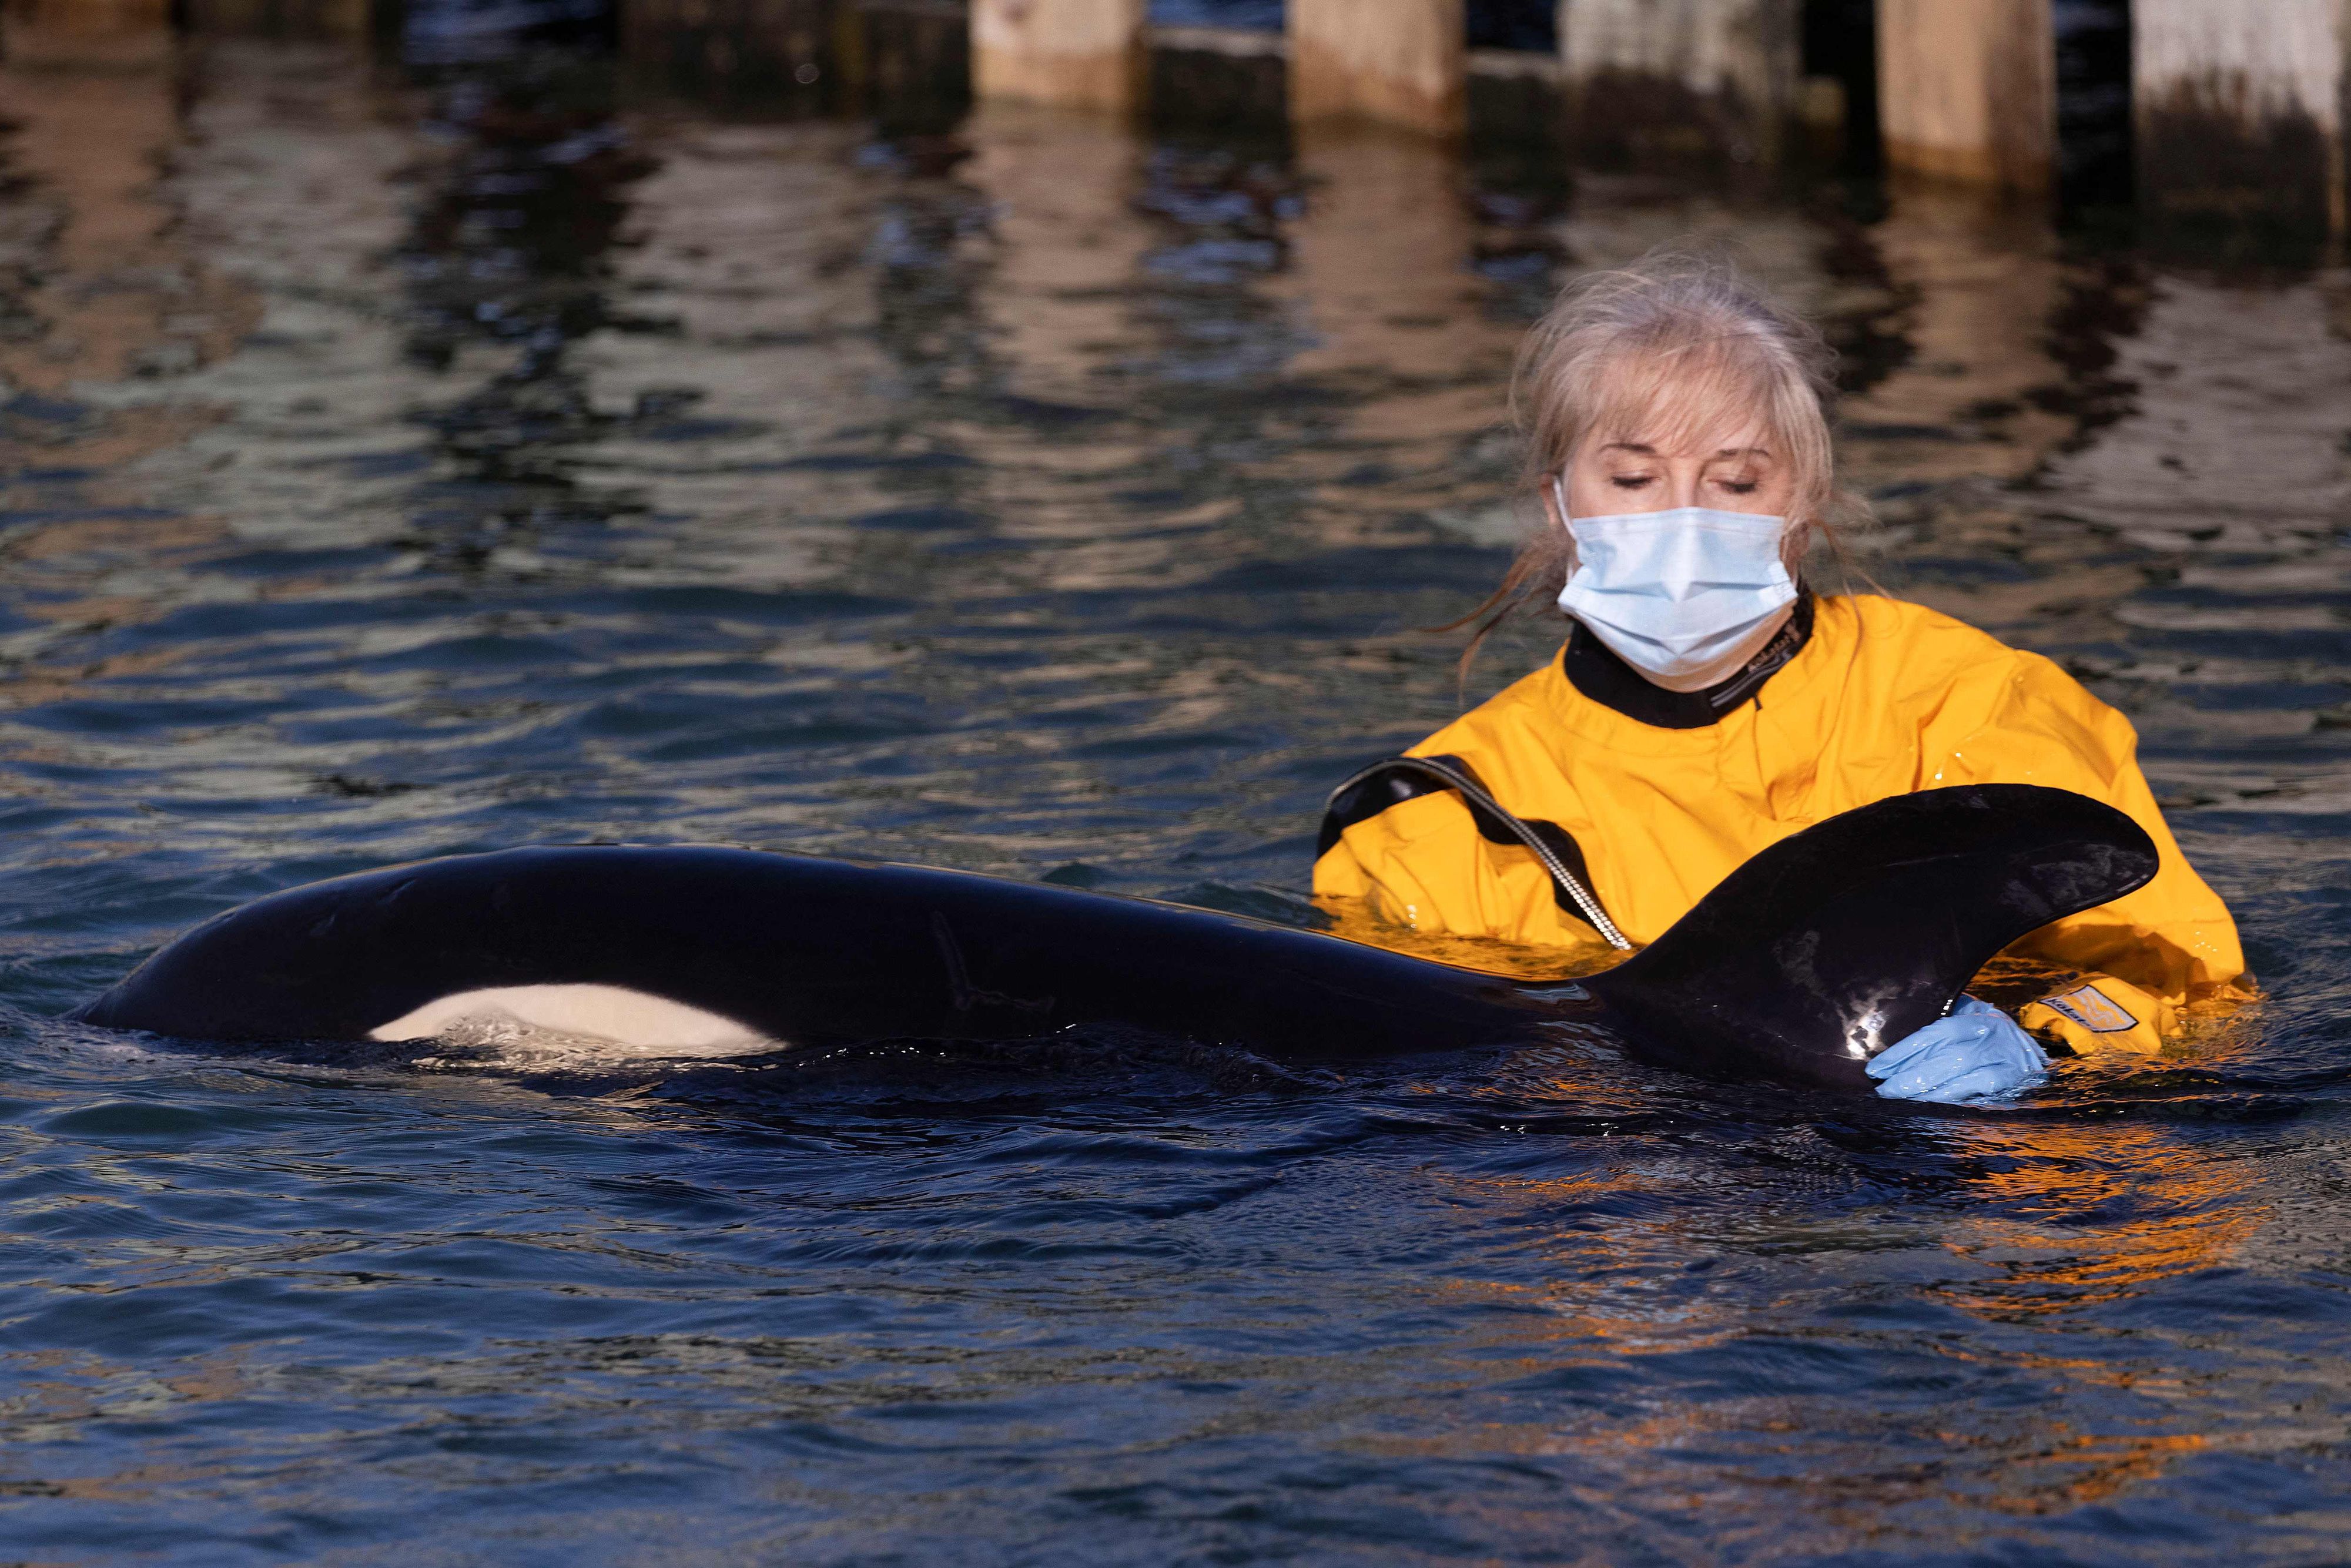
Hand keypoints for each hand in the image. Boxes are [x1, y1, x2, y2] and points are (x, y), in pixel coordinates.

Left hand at [1866, 996, 2047, 1103]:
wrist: (2032, 1050)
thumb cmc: (1984, 1034)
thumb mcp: (1966, 1018)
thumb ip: (1940, 1025)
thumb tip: (1898, 1048)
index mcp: (1976, 1018)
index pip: (1934, 1033)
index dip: (1903, 1051)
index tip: (1877, 1068)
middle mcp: (1991, 1037)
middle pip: (1945, 1057)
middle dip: (1910, 1076)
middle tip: (1883, 1090)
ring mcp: (2004, 1061)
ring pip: (1961, 1077)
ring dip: (1928, 1092)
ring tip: (1900, 1100)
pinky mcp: (2011, 1082)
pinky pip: (1979, 1093)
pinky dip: (1953, 1100)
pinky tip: (1931, 1107)